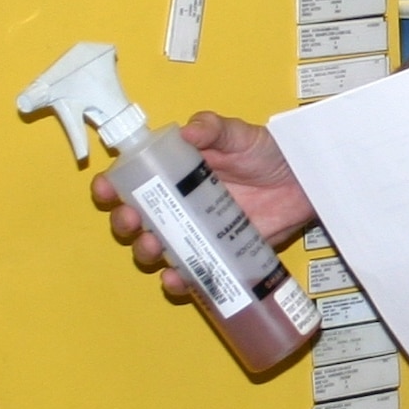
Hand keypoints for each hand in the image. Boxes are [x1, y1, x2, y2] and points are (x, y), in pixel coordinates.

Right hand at [92, 110, 314, 299]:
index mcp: (174, 172)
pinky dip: (179, 279)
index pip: (132, 179)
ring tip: (155, 248)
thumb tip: (187, 131)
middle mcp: (177, 204)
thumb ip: (214, 129)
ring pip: (155, 248)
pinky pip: (190, 272)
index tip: (105, 189)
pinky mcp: (215, 254)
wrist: (304, 183)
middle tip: (132, 221)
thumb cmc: (267, 153)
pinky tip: (178, 277)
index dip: (111, 186)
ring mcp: (195, 232)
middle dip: (124, 222)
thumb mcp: (239, 135)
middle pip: (135, 218)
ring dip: (146, 251)